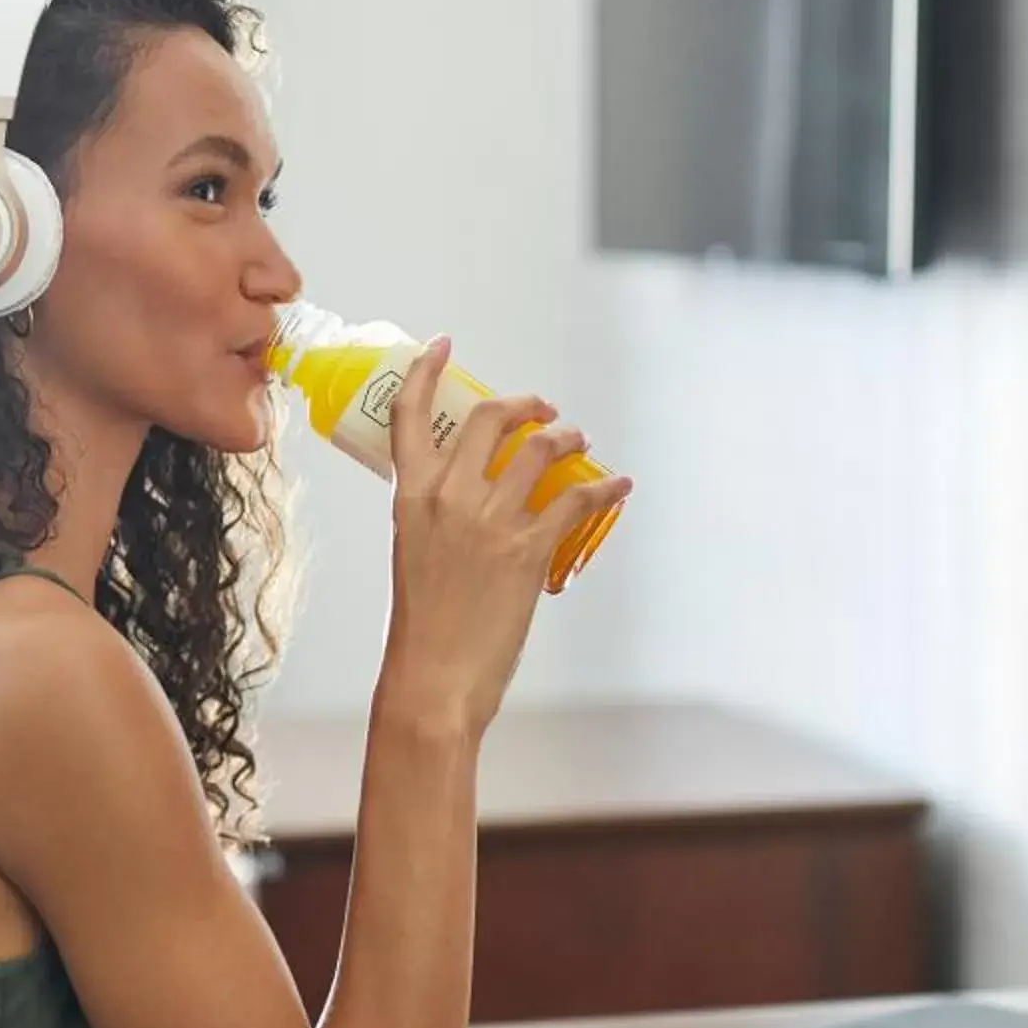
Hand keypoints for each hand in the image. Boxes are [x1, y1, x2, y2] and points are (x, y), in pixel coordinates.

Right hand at [377, 340, 631, 736]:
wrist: (432, 679)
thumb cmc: (422, 629)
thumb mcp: (415, 556)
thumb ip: (436, 520)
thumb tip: (469, 506)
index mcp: (409, 498)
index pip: (411, 416)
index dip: (428, 372)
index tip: (442, 348)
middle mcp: (448, 497)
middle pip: (492, 419)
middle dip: (525, 405)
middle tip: (543, 410)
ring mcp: (489, 520)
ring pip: (540, 448)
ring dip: (566, 437)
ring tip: (579, 442)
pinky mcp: (528, 549)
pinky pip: (577, 499)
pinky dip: (605, 488)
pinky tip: (618, 485)